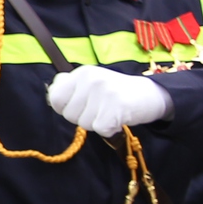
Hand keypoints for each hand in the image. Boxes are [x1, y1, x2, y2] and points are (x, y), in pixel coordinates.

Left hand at [45, 66, 171, 135]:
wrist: (151, 95)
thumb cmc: (116, 92)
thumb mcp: (91, 83)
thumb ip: (70, 86)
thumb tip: (51, 90)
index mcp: (82, 73)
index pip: (56, 98)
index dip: (65, 108)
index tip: (81, 106)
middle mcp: (91, 79)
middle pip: (69, 114)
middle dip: (83, 117)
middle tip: (101, 109)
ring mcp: (104, 92)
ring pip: (84, 124)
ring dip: (97, 124)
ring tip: (110, 112)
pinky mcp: (116, 107)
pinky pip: (100, 129)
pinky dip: (109, 130)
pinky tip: (118, 119)